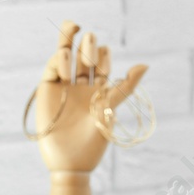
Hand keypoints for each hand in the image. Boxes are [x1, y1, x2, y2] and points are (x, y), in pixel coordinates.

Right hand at [34, 21, 147, 172]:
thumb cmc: (95, 138)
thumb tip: (146, 64)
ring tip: (78, 34)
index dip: (102, 54)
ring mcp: (63, 86)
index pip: (100, 63)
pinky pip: (52, 67)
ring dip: (72, 42)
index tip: (104, 52)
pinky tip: (66, 65)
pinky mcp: (47, 89)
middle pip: (82, 55)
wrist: (72, 160)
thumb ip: (126, 85)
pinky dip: (59, 60)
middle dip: (88, 43)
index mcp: (99, 89)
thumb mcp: (111, 107)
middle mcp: (80, 85)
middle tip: (91, 38)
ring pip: (65, 55)